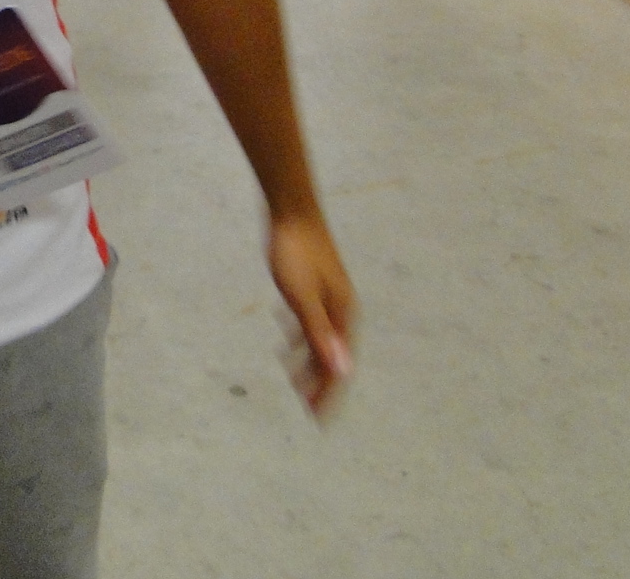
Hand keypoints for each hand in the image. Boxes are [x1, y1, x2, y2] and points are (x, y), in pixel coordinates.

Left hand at [268, 209, 355, 418]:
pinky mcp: (316, 284)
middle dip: (321, 383)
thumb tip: (342, 371)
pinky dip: (302, 335)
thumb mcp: (302, 297)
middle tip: (306, 407)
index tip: (318, 419)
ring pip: (322, 338)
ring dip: (309, 360)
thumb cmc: (294, 251)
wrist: (291, 209)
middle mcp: (342, 308)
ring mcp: (330, 295)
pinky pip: (313, 320)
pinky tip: (286, 335)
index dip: (329, 394)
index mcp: (343, 315)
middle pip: (333, 355)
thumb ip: (320, 334)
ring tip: (293, 377)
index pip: (338, 367)